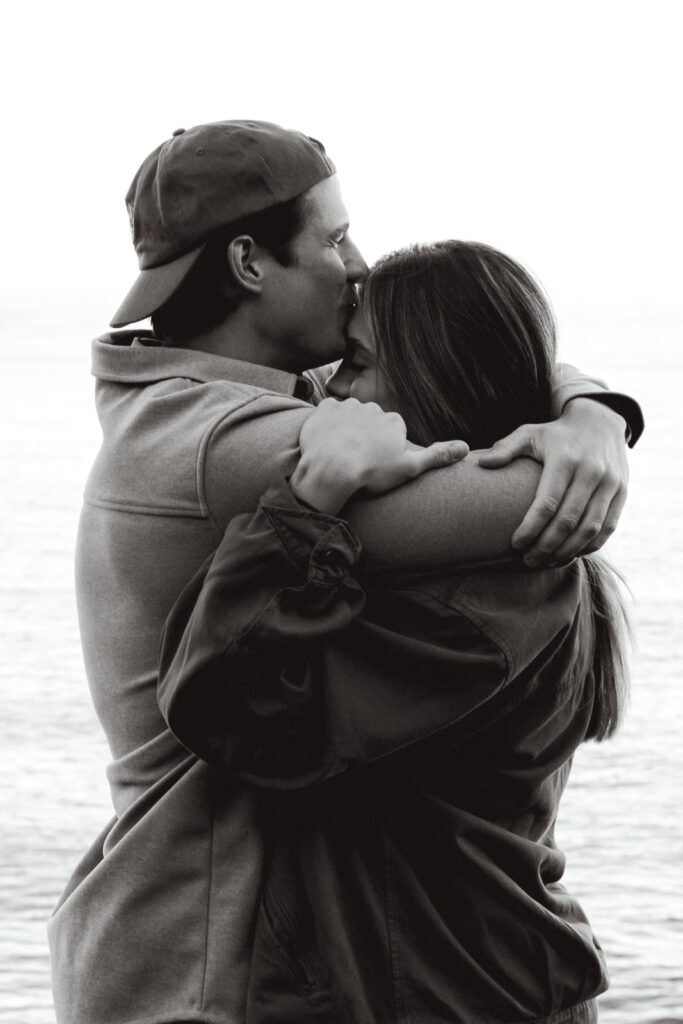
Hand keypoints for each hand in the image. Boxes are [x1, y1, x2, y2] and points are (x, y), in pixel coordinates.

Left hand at [291, 398, 468, 513]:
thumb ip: (437, 456)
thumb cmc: (371, 472)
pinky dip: (326, 426)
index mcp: (393, 421)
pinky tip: (325, 442)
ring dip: (346, 430)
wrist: (331, 469)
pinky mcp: (324, 409)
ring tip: (340, 453)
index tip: (377, 464)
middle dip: (366, 437)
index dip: (384, 449)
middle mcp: (373, 407)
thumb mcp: (409, 468)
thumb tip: (466, 447)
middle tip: (358, 460)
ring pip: (349, 417)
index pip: (392, 431)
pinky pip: (327, 413)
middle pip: (371, 421)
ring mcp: (347, 406)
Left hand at [478, 398, 628, 564]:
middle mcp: (591, 472)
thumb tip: (482, 464)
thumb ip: (506, 448)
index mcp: (565, 459)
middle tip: (528, 560)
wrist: (600, 422)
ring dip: (566, 552)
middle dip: (546, 546)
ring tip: (546, 562)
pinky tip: (569, 554)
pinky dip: (589, 547)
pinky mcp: (622, 493)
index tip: (515, 544)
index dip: (530, 528)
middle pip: (567, 521)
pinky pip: (607, 528)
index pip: (546, 503)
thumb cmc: (556, 434)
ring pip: (588, 529)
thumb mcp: (530, 433)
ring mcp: (610, 483)